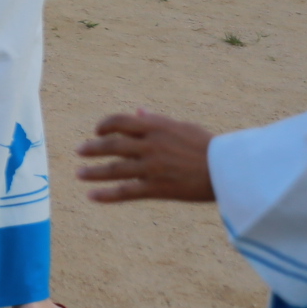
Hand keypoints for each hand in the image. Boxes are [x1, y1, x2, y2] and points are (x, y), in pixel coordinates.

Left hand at [76, 111, 218, 203]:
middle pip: (112, 146)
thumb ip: (156, 120)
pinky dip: (106, 195)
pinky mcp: (157, 188)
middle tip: (79, 151)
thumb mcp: (182, 127)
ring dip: (93, 172)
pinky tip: (91, 196)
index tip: (96, 130)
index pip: (120, 122)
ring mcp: (152, 168)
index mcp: (156, 128)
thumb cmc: (207, 146)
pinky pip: (126, 192)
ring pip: (115, 169)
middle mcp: (150, 146)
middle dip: (92, 148)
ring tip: (78, 174)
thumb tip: (138, 111)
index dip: (104, 125)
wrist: (227, 169)